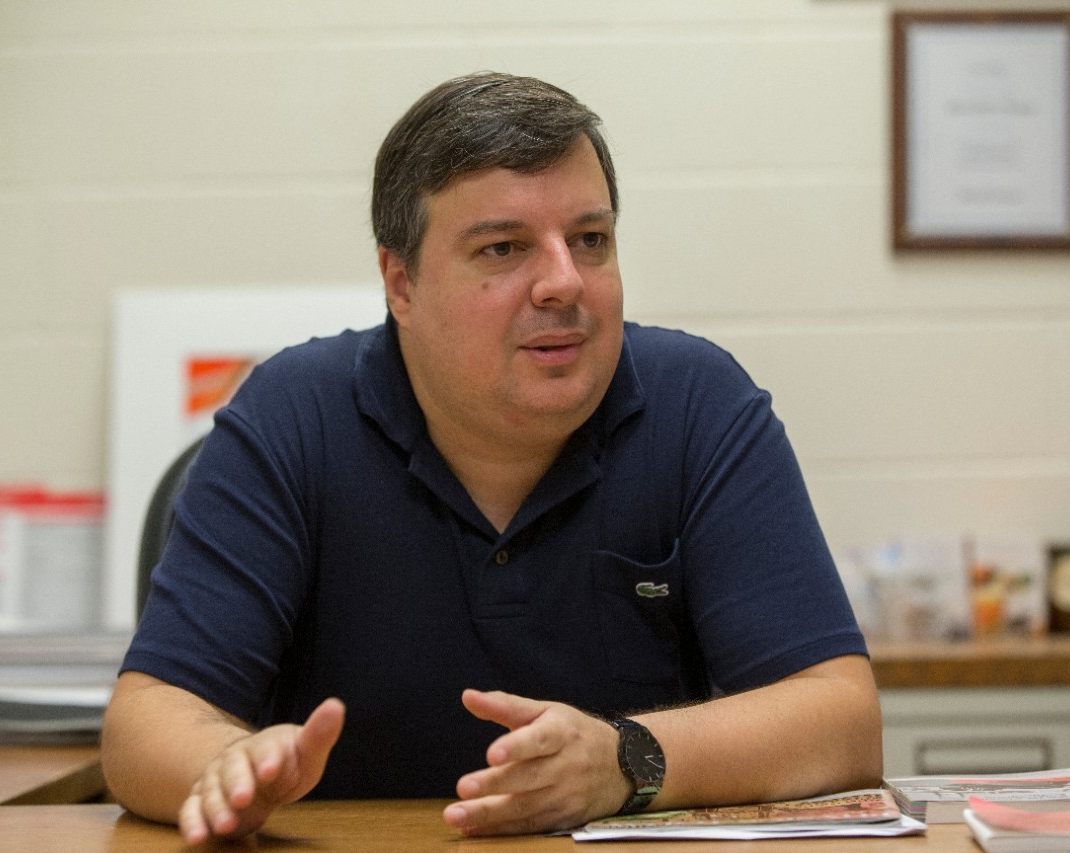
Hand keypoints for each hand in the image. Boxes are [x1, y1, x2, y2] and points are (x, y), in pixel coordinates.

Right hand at [178, 697, 344, 843]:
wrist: (255, 772)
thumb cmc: (287, 762)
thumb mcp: (306, 751)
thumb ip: (319, 734)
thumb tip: (336, 706)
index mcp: (263, 745)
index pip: (264, 748)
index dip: (268, 758)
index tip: (272, 769)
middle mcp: (234, 760)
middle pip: (232, 770)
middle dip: (237, 784)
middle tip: (244, 799)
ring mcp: (215, 781)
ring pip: (211, 792)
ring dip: (216, 808)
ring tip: (226, 825)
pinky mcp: (202, 802)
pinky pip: (191, 810)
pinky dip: (191, 822)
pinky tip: (196, 836)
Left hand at [442, 689, 629, 835]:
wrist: (623, 765)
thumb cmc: (574, 733)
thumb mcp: (546, 711)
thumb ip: (506, 705)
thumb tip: (468, 697)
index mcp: (561, 733)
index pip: (539, 739)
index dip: (516, 746)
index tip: (492, 753)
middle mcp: (566, 765)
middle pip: (529, 778)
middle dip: (495, 785)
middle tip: (463, 788)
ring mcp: (567, 795)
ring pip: (526, 807)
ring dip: (489, 814)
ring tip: (457, 815)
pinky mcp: (566, 819)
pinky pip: (530, 826)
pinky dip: (501, 830)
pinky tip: (473, 829)